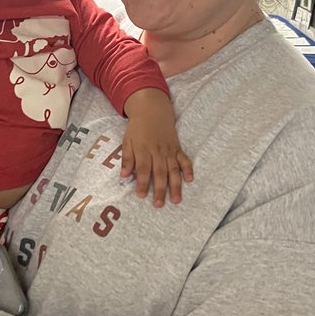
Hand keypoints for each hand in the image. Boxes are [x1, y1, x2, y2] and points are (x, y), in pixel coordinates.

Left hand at [121, 88, 193, 206]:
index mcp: (143, 149)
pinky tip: (190, 179)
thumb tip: (124, 175)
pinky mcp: (177, 148)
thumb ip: (127, 158)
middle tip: (159, 204)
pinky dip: (188, 169)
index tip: (141, 196)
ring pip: (173, 169)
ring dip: (175, 185)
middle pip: (159, 172)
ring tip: (176, 200)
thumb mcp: (127, 141)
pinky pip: (184, 159)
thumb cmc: (137, 128)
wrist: (152, 111)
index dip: (142, 183)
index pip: (143, 169)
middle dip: (160, 189)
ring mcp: (169, 150)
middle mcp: (157, 151)